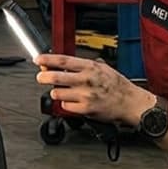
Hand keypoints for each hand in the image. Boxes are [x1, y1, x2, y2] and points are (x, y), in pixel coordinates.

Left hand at [35, 53, 154, 127]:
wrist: (130, 101)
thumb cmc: (116, 85)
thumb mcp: (101, 68)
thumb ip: (81, 66)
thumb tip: (61, 65)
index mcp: (90, 67)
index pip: (63, 60)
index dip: (47, 59)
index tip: (38, 59)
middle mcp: (86, 80)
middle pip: (55, 77)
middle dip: (43, 77)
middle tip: (41, 77)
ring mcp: (84, 95)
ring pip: (57, 93)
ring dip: (57, 93)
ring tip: (64, 92)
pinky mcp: (84, 109)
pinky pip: (65, 106)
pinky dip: (66, 104)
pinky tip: (74, 101)